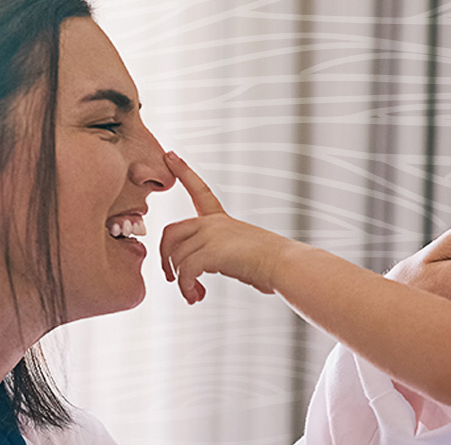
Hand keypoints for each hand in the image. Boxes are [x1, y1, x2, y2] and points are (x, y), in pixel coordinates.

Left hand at [159, 152, 306, 303]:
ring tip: (193, 295)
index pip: (199, 190)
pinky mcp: (211, 252)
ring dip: (181, 281)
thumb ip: (223, 254)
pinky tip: (195, 297)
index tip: (170, 154)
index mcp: (222, 220)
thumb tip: (212, 273)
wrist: (285, 265)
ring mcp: (212, 235)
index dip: (183, 171)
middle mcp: (214, 223)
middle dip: (165, 256)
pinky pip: (185, 271)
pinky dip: (186, 287)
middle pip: (171, 232)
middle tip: (171, 277)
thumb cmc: (271, 264)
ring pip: (176, 256)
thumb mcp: (243, 251)